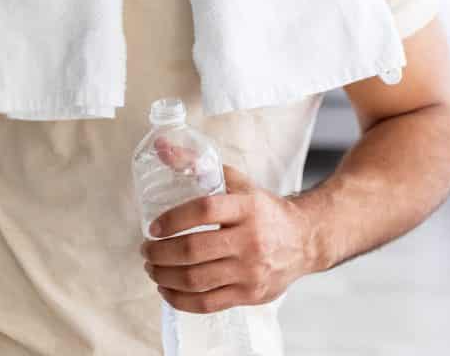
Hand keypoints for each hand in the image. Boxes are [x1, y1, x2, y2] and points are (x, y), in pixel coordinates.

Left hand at [139, 163, 320, 314]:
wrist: (304, 239)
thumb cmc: (264, 210)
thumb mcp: (237, 182)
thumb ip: (198, 164)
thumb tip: (161, 146)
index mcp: (247, 207)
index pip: (204, 210)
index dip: (173, 219)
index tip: (152, 227)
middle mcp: (251, 240)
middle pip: (194, 250)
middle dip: (160, 253)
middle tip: (145, 251)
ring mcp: (251, 271)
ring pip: (197, 279)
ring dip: (164, 276)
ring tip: (152, 269)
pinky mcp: (250, 294)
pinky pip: (207, 303)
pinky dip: (180, 300)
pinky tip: (167, 289)